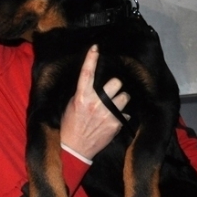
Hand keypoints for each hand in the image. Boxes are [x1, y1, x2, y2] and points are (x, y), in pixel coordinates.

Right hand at [59, 45, 129, 159]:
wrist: (75, 148)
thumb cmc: (70, 125)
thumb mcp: (71, 106)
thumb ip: (83, 94)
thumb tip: (92, 83)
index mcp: (82, 97)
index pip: (87, 74)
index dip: (91, 59)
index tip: (95, 48)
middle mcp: (96, 103)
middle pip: (116, 83)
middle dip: (115, 87)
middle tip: (111, 92)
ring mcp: (108, 114)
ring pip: (124, 97)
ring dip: (120, 100)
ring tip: (113, 107)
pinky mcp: (116, 124)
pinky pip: (126, 113)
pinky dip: (121, 115)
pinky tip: (113, 121)